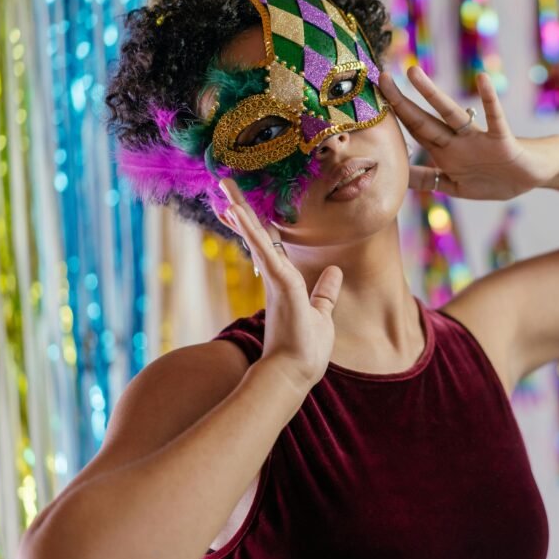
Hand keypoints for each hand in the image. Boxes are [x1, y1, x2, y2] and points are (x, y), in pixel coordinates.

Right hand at [218, 178, 342, 387]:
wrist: (294, 374)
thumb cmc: (305, 349)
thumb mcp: (321, 313)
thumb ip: (325, 292)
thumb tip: (335, 272)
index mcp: (283, 282)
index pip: (266, 245)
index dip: (254, 225)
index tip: (239, 208)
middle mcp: (274, 277)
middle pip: (255, 235)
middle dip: (241, 210)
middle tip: (224, 185)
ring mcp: (274, 280)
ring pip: (255, 236)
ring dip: (240, 210)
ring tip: (224, 185)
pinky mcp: (279, 284)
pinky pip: (263, 250)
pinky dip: (251, 230)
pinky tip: (236, 210)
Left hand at [378, 67, 556, 199]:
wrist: (532, 176)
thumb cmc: (494, 177)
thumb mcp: (456, 186)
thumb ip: (430, 181)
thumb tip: (400, 179)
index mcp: (446, 153)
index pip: (414, 132)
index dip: (394, 118)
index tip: (373, 100)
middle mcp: (458, 141)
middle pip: (424, 120)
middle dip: (401, 102)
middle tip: (381, 78)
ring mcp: (478, 139)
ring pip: (451, 113)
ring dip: (432, 94)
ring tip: (413, 73)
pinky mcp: (501, 140)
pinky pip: (495, 118)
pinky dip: (490, 100)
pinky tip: (482, 80)